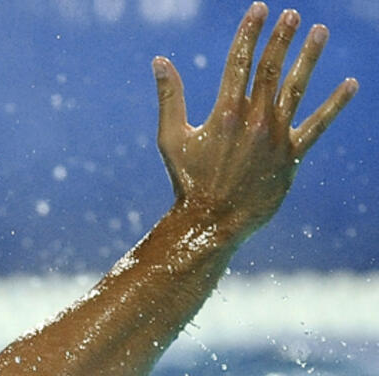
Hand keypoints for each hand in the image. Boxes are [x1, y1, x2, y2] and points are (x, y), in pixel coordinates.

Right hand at [153, 2, 357, 234]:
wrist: (212, 221)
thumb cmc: (187, 181)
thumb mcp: (171, 138)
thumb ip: (169, 97)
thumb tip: (159, 61)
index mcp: (225, 112)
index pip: (239, 62)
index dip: (250, 32)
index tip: (259, 9)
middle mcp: (255, 119)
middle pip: (271, 69)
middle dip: (282, 38)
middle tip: (293, 15)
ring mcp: (276, 137)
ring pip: (297, 88)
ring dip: (309, 58)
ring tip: (321, 31)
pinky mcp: (292, 156)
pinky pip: (318, 125)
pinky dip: (336, 104)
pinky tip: (351, 84)